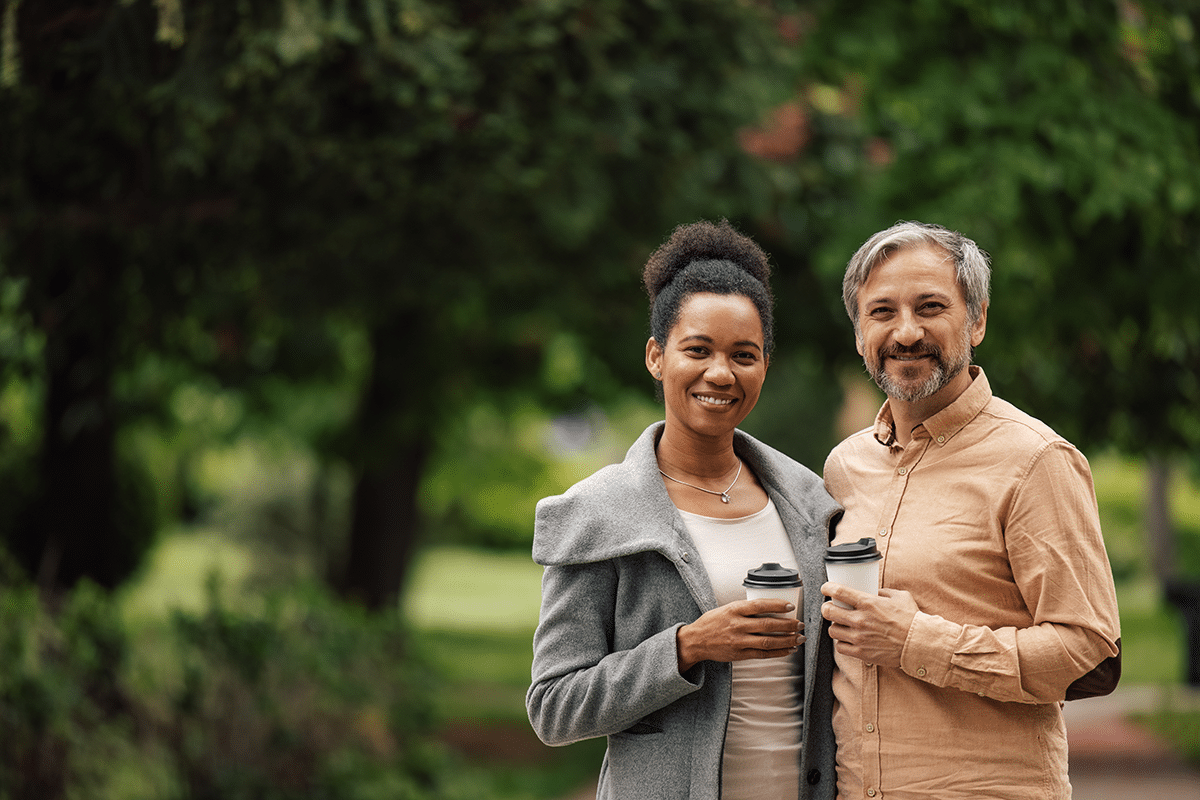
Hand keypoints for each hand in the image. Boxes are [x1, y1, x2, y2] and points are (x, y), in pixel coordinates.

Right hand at [677, 598, 802, 673]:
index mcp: (734, 610)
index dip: (777, 605)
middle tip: (800, 624)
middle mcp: (737, 625)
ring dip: (786, 640)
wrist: (696, 641)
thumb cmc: (712, 622)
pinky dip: (778, 652)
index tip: (791, 606)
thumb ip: (745, 609)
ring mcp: (738, 641)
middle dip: (788, 625)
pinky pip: (763, 654)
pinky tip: (788, 650)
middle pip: (767, 624)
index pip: (759, 605)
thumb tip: (770, 607)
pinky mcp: (739, 654)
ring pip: (768, 641)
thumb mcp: (726, 608)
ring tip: (799, 638)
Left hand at [820, 584, 918, 667]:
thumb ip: (883, 592)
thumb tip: (873, 591)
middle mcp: (860, 620)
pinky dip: (842, 643)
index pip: (839, 592)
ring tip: (841, 625)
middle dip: (826, 608)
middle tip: (830, 607)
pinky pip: (840, 647)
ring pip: (833, 630)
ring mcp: (860, 637)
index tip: (826, 588)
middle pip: (829, 611)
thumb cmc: (912, 619)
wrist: (920, 644)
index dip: (827, 588)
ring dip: (835, 626)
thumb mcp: (900, 596)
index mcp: (868, 603)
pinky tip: (847, 639)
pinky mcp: (861, 653)